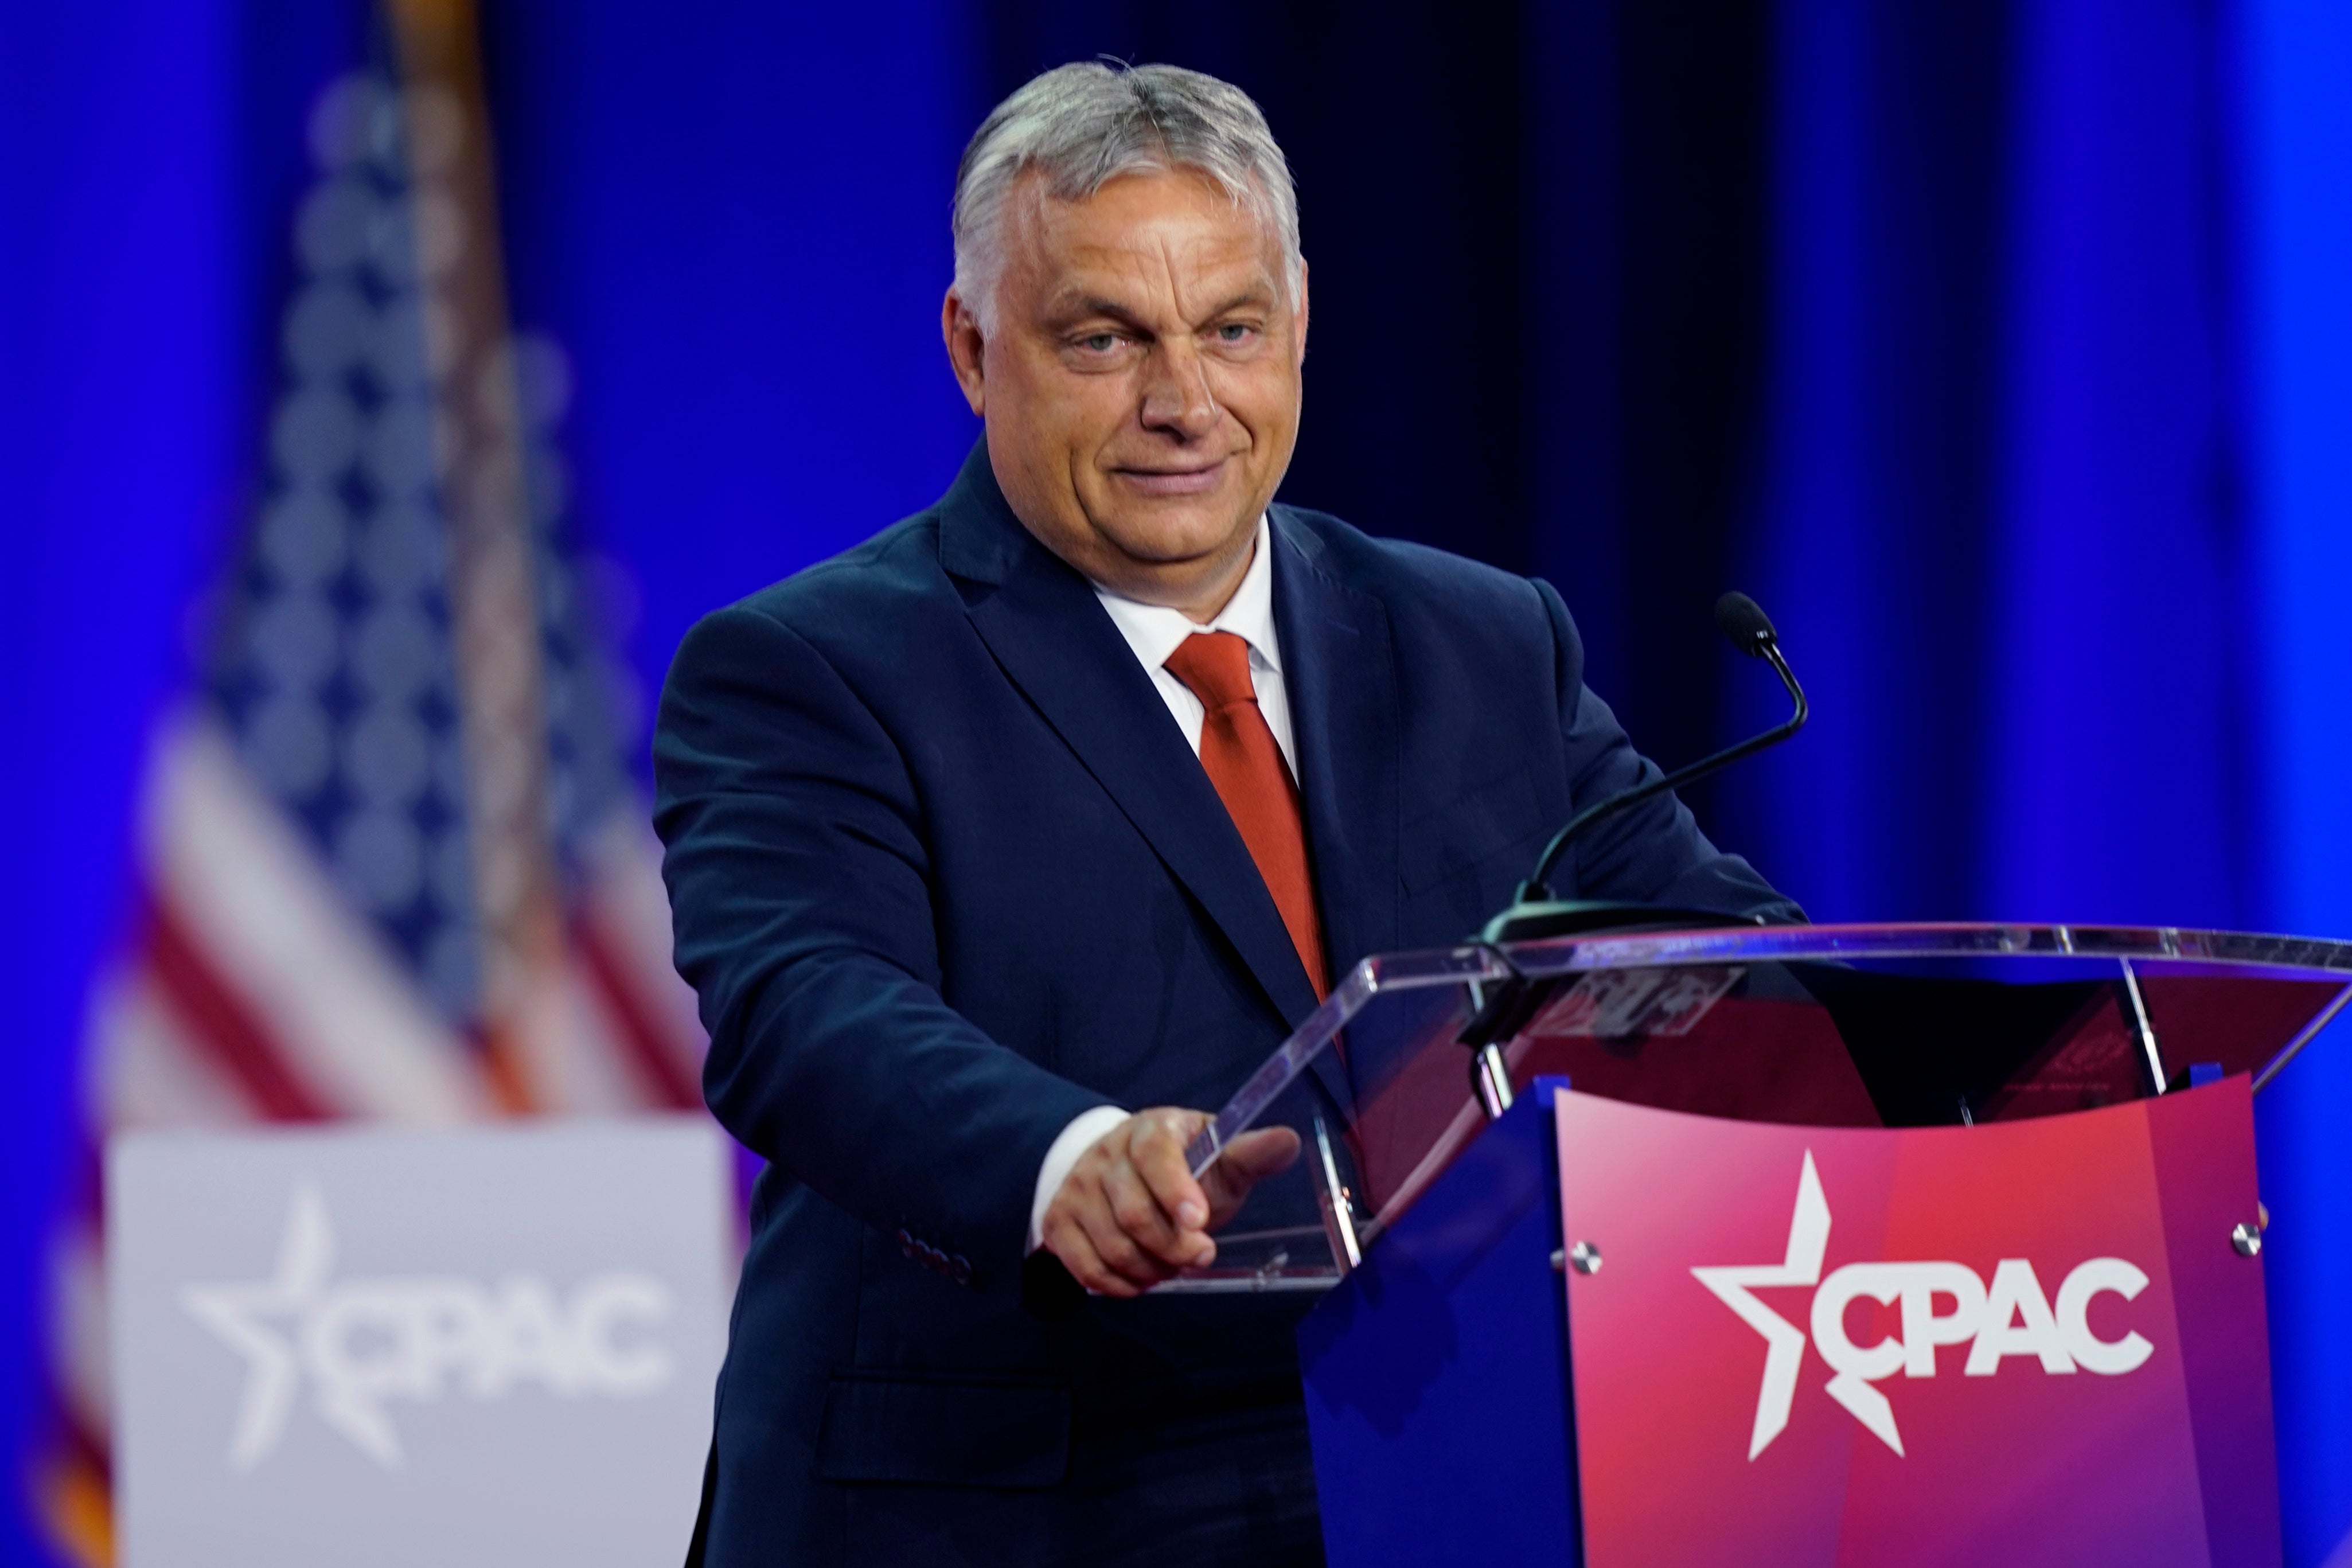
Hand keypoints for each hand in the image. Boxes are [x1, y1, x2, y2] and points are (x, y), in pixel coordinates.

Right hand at [1039, 1108, 1301, 1296]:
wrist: (1124, 1170)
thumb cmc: (1184, 1167)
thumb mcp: (1219, 1158)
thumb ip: (1251, 1155)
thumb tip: (1289, 1141)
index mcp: (1150, 1130)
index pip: (1154, 1156)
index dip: (1175, 1190)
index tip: (1200, 1221)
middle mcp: (1105, 1154)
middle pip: (1133, 1214)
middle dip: (1174, 1247)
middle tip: (1201, 1255)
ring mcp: (1077, 1188)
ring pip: (1111, 1247)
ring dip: (1151, 1270)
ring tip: (1172, 1264)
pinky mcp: (1059, 1221)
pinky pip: (1086, 1268)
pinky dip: (1120, 1285)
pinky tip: (1143, 1278)